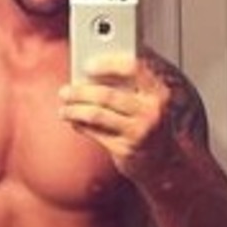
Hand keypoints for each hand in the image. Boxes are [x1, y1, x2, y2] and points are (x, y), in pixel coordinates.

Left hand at [59, 54, 175, 182]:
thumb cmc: (150, 125)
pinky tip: (74, 122)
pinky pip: (96, 134)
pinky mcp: (125, 150)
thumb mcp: (149, 101)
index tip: (87, 65)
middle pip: (107, 95)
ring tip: (64, 109)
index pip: (133, 68)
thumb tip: (93, 69)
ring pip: (97, 115)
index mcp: (158, 92)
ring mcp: (138, 132)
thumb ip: (129, 84)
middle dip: (80, 92)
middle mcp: (150, 111)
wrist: (162, 162)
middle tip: (65, 91)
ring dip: (75, 110)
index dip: (107, 64)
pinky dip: (81, 126)